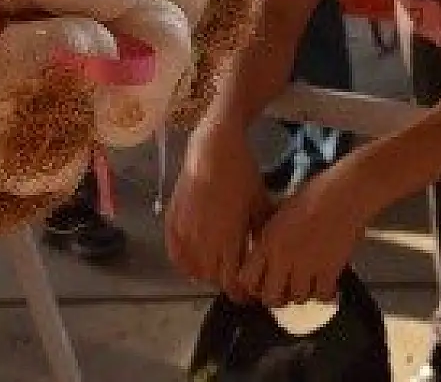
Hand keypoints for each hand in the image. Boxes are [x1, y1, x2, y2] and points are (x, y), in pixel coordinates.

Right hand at [164, 123, 271, 296]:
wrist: (213, 148)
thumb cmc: (242, 175)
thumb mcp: (260, 205)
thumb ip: (261, 236)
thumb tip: (269, 259)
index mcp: (227, 241)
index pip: (232, 283)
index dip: (241, 292)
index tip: (248, 293)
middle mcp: (201, 242)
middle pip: (213, 279)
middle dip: (226, 281)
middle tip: (236, 279)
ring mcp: (183, 234)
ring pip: (193, 271)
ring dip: (206, 274)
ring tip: (218, 267)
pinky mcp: (171, 224)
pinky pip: (176, 256)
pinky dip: (186, 263)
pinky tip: (196, 259)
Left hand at [237, 163, 373, 307]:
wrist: (346, 193)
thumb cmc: (316, 193)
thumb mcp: (283, 210)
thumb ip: (271, 235)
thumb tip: (265, 252)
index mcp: (268, 240)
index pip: (246, 279)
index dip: (252, 286)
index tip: (261, 283)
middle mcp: (283, 257)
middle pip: (270, 297)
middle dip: (276, 297)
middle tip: (284, 289)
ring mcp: (306, 266)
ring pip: (297, 298)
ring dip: (301, 294)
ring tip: (307, 284)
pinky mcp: (329, 270)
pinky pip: (322, 296)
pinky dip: (324, 294)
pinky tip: (326, 285)